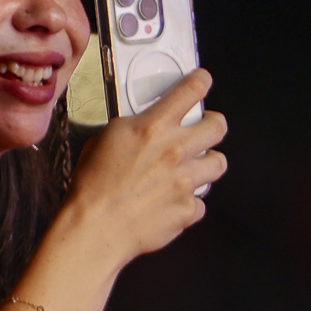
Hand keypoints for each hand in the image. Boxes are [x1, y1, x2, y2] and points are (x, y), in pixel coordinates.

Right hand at [71, 69, 226, 265]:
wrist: (95, 228)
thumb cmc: (92, 188)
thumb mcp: (104, 140)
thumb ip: (133, 128)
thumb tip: (142, 125)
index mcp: (153, 127)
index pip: (191, 90)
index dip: (201, 82)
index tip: (202, 82)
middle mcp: (175, 150)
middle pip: (218, 126)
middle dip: (213, 125)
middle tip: (204, 129)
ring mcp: (186, 181)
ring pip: (218, 163)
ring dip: (207, 164)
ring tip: (192, 168)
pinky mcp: (188, 208)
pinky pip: (200, 202)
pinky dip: (189, 203)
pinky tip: (172, 202)